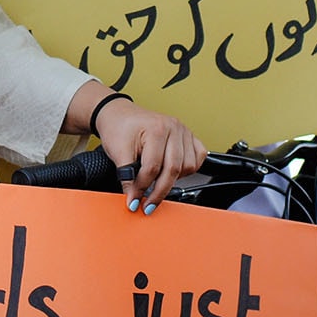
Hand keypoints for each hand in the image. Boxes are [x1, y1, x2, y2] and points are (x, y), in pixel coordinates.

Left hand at [92, 95, 205, 215]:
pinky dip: (188, 168)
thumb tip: (133, 198)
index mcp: (156, 129)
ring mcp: (183, 131)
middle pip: (173, 169)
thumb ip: (127, 177)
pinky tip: (173, 171)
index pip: (153, 167)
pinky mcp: (188, 136)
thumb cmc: (119, 127)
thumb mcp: (117, 151)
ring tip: (157, 181)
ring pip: (188, 166)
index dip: (143, 188)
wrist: (119, 114)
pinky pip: (198, 157)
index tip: (135, 200)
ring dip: (174, 179)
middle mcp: (174, 128)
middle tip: (147, 203)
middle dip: (159, 191)